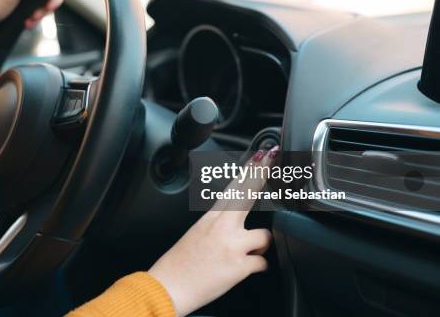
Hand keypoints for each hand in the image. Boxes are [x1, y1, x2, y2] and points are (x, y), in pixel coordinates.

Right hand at [148, 146, 278, 316]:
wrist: (170, 286)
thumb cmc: (181, 263)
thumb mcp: (198, 234)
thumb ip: (220, 224)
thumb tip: (237, 223)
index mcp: (211, 218)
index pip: (234, 188)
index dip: (249, 170)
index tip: (261, 156)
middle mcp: (222, 227)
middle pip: (248, 194)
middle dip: (261, 173)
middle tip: (273, 156)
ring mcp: (232, 245)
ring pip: (266, 236)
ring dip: (260, 246)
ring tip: (246, 254)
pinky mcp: (240, 266)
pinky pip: (262, 263)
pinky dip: (256, 267)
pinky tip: (244, 270)